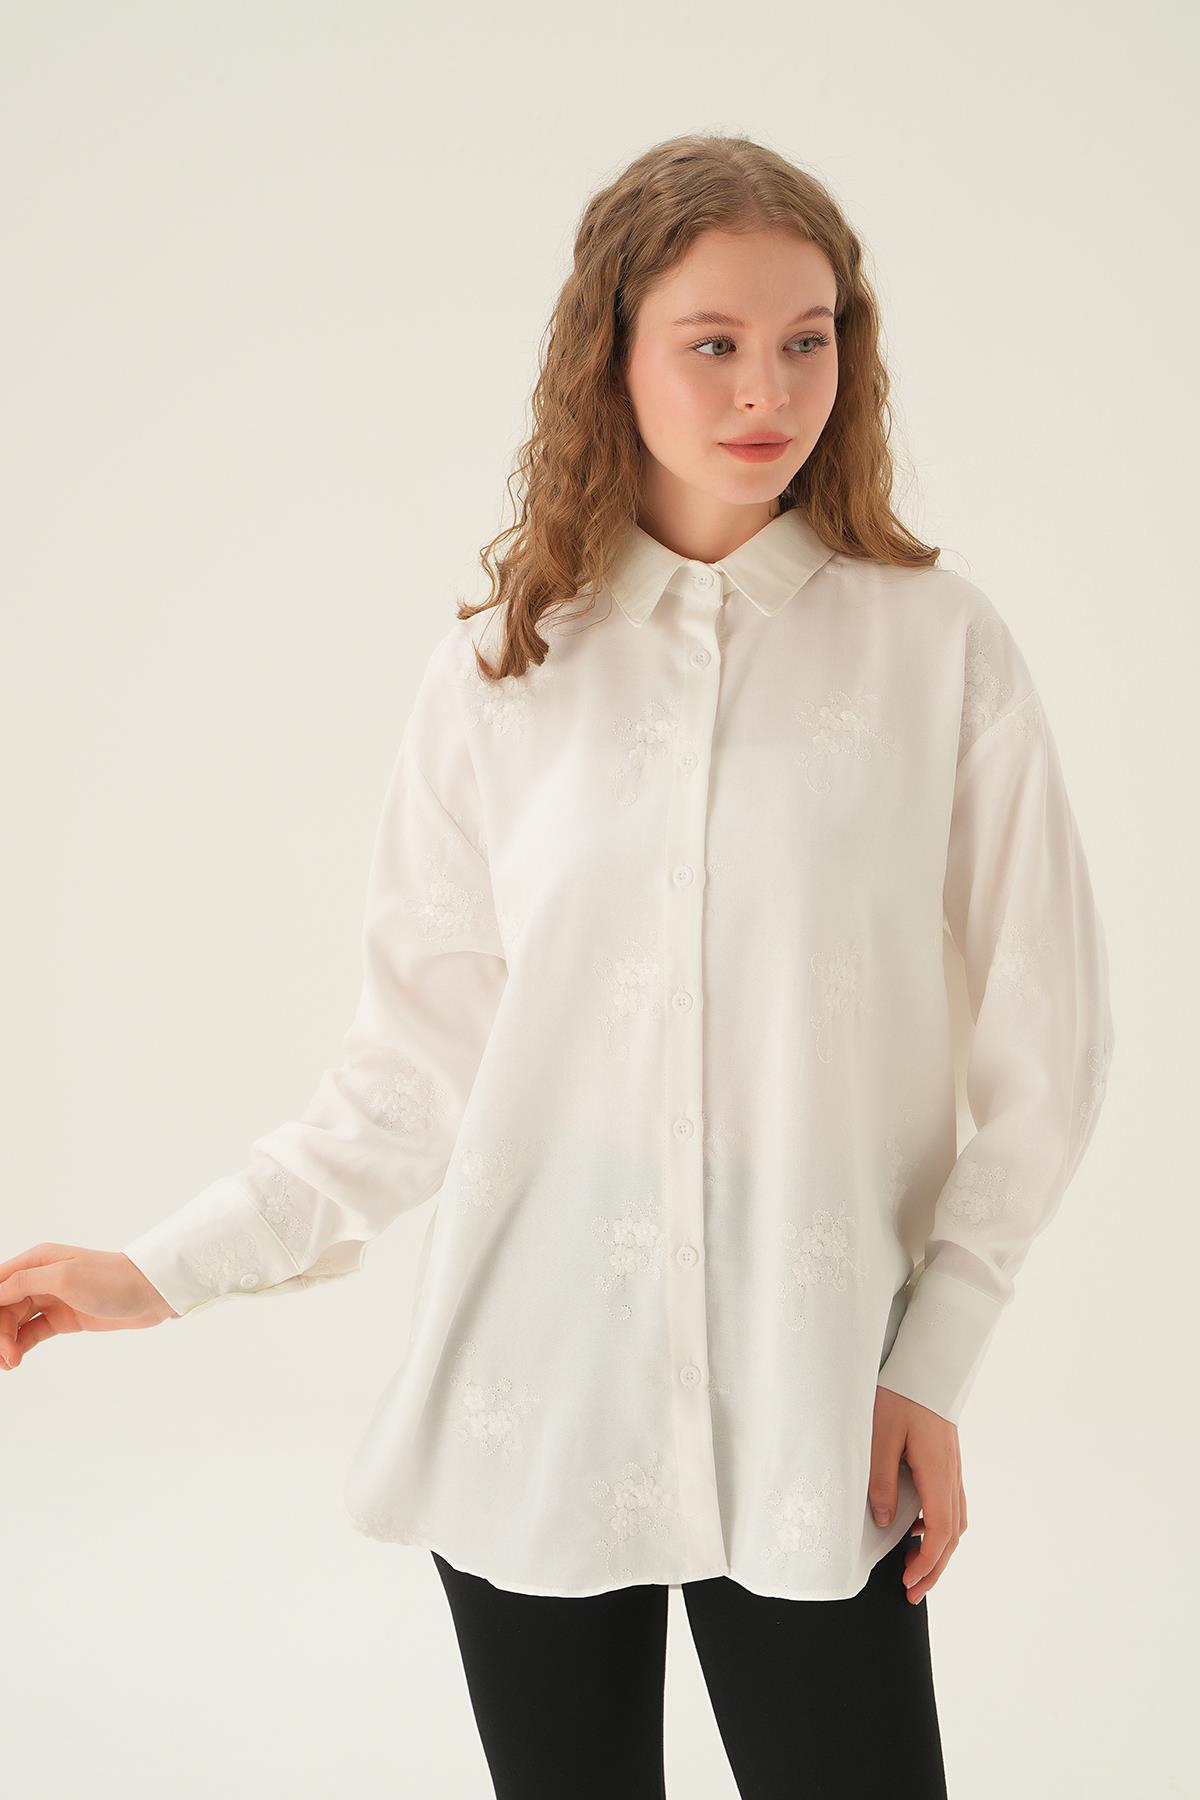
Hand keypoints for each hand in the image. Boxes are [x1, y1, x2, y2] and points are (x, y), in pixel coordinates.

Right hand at [0, 1244, 177, 1367]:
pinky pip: (31, 1332)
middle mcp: (40, 1277)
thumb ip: (25, 1282)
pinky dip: (20, 1345)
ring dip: (6, 1342)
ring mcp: (52, 1298)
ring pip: (15, 1322)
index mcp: (37, 1260)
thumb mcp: (64, 1278)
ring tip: (10, 1363)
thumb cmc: (111, 1279)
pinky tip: (15, 1359)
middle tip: (4, 1357)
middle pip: (4, 1306)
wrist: (151, 1294)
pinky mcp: (63, 1317)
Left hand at [869, 1383, 967, 1603]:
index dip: (926, 1563)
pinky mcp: (947, 1460)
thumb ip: (882, 1479)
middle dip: (934, 1568)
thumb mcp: (880, 1435)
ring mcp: (953, 1467)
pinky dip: (939, 1526)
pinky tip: (916, 1527)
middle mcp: (951, 1474)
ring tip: (914, 1567)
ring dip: (939, 1550)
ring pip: (955, 1521)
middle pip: (952, 1534)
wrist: (925, 1365)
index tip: (907, 1582)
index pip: (940, 1531)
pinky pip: (951, 1503)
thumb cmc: (900, 1394)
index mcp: (937, 1472)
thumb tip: (887, 1522)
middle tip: (912, 1592)